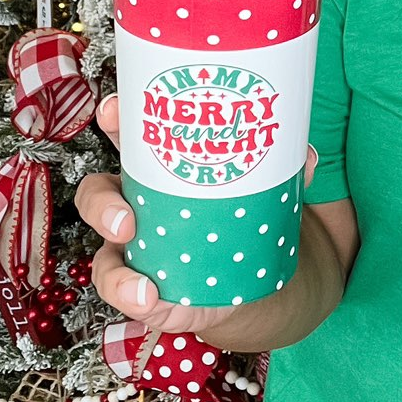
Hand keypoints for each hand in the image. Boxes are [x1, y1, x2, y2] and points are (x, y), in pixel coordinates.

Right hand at [74, 94, 317, 334]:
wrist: (244, 280)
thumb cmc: (239, 214)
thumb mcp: (260, 184)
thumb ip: (281, 167)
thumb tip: (304, 154)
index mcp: (157, 169)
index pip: (126, 137)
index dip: (114, 119)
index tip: (115, 109)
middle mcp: (135, 206)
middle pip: (98, 193)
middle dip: (101, 199)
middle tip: (125, 212)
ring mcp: (133, 251)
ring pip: (101, 245)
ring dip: (109, 246)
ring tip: (130, 242)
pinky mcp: (141, 289)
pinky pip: (119, 289)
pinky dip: (127, 292)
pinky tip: (147, 292)